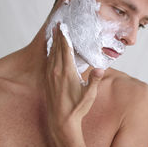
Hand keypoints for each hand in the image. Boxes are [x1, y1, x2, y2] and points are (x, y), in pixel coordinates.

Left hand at [45, 23, 103, 139]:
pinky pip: (47, 62)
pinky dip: (49, 53)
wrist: (61, 121)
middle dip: (58, 35)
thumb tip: (100, 68)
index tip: (63, 27)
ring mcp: (50, 76)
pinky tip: (50, 50)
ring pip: (51, 54)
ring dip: (53, 42)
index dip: (64, 37)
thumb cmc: (77, 108)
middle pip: (57, 49)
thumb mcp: (89, 94)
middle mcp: (56, 71)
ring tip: (53, 33)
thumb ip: (94, 79)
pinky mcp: (47, 81)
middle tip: (57, 24)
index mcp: (67, 72)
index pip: (65, 49)